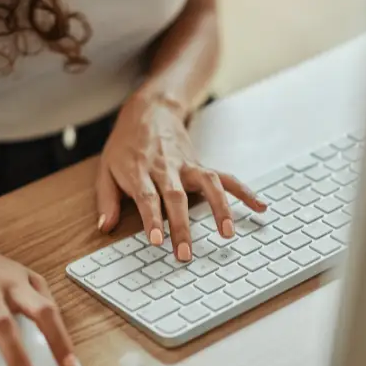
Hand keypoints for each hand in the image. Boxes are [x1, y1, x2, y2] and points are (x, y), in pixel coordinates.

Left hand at [95, 95, 266, 260]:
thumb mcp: (105, 170)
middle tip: (186, 253)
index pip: (147, 197)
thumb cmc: (124, 146)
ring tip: (228, 233)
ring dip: (220, 208)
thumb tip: (105, 227)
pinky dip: (244, 191)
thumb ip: (106, 200)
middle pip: (176, 197)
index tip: (157, 240)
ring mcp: (186, 165)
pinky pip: (225, 178)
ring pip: (207, 184)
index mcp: (139, 171)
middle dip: (182, 226)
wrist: (149, 112)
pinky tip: (259, 206)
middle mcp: (165, 168)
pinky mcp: (200, 165)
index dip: (152, 219)